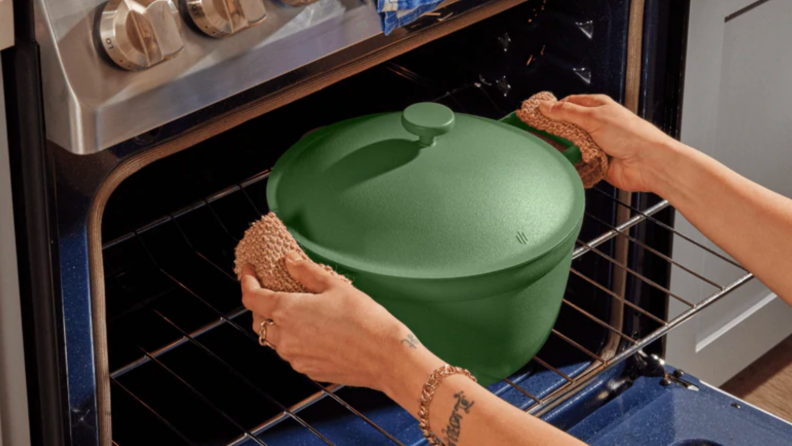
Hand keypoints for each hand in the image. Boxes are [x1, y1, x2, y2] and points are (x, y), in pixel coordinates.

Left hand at [240, 252, 441, 390]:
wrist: (385, 356)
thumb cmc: (363, 318)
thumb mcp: (335, 286)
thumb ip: (306, 272)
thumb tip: (289, 260)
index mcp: (286, 311)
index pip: (251, 297)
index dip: (246, 281)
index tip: (248, 271)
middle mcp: (285, 338)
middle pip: (259, 320)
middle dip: (262, 305)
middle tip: (274, 290)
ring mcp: (295, 358)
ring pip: (275, 339)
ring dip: (279, 325)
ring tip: (298, 312)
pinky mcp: (309, 370)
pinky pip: (293, 353)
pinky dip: (296, 340)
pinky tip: (315, 331)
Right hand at [539, 94, 679, 192]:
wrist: (647, 163)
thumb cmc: (632, 135)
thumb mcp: (594, 117)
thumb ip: (567, 112)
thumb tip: (546, 106)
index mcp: (597, 107)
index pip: (567, 104)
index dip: (551, 108)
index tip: (535, 114)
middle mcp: (596, 125)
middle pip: (566, 125)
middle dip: (555, 130)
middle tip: (540, 132)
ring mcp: (596, 143)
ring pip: (570, 145)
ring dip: (565, 148)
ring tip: (557, 148)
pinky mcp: (596, 162)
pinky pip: (577, 162)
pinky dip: (573, 162)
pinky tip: (569, 161)